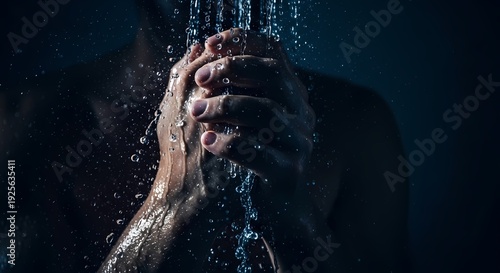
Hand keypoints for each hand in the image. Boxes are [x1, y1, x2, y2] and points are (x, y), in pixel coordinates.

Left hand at [191, 28, 315, 205]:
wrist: (269, 204)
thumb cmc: (247, 152)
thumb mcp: (234, 113)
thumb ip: (219, 81)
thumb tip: (196, 48)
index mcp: (287, 92)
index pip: (272, 51)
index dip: (242, 41)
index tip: (210, 44)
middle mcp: (299, 111)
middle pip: (273, 73)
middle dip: (233, 69)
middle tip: (201, 79)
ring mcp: (298, 141)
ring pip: (267, 111)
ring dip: (226, 106)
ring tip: (196, 113)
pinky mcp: (289, 171)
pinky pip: (261, 153)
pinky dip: (230, 144)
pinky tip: (208, 142)